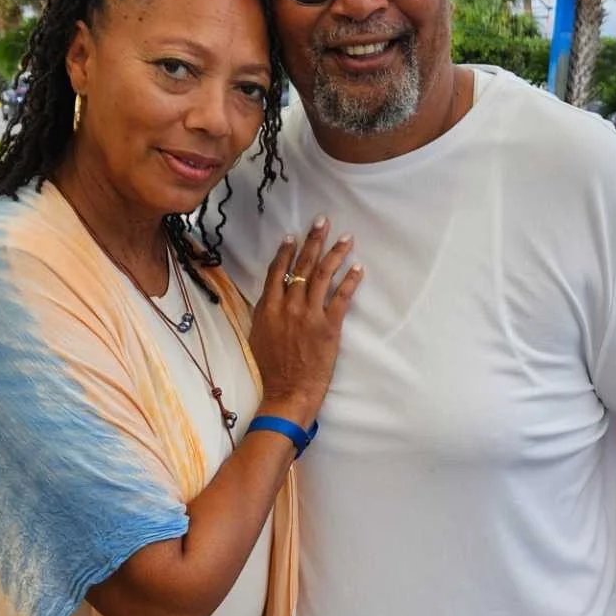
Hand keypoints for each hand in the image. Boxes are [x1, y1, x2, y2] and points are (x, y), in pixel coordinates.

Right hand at [249, 218, 362, 426]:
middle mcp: (288, 307)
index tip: (293, 237)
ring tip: (346, 238)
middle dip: (313, 241)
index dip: (286, 253)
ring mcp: (308, 316)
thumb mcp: (258, 339)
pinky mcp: (328, 328)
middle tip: (322, 221)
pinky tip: (358, 267)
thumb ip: (264, 316)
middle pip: (302, 266)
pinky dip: (350, 281)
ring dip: (335, 254)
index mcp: (268, 309)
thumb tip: (269, 301)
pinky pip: (341, 298)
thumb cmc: (271, 372)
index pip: (277, 272)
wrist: (286, 394)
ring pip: (322, 276)